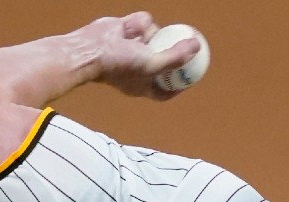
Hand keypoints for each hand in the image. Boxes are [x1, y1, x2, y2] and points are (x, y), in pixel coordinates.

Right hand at [74, 12, 201, 99]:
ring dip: (150, 34)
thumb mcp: (152, 65)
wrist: (91, 49)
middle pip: (162, 61)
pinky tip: (127, 28)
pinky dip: (137, 24)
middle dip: (172, 52)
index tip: (190, 78)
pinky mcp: (125, 30)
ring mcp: (131, 48)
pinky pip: (142, 23)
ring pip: (155, 36)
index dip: (178, 87)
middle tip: (187, 45)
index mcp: (142, 84)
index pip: (164, 91)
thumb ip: (176, 58)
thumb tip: (197, 47)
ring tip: (140, 38)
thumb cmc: (118, 65)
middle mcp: (137, 68)